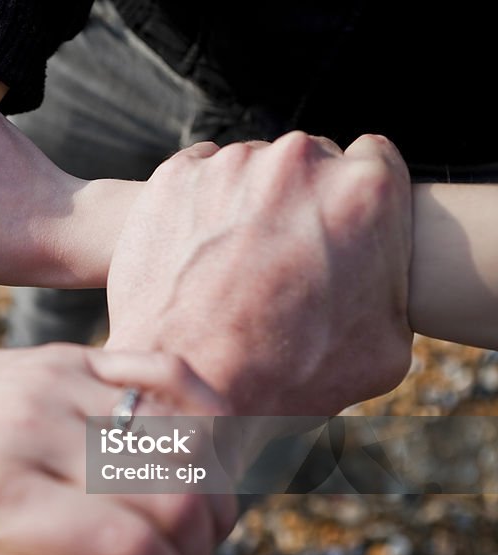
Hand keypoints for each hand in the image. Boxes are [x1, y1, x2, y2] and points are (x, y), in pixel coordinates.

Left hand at [0, 325, 236, 554]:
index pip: (127, 552)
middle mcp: (25, 434)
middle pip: (171, 497)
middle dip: (197, 551)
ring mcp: (49, 385)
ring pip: (183, 436)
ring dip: (209, 492)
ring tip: (191, 525)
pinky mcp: (64, 356)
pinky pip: (167, 372)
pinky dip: (206, 414)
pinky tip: (205, 454)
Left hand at [106, 132, 413, 414]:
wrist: (190, 386)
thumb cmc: (290, 377)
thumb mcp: (383, 347)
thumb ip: (389, 283)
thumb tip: (378, 273)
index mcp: (367, 191)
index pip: (374, 161)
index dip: (355, 199)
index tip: (337, 226)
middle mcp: (300, 162)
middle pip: (310, 161)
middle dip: (301, 200)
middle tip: (281, 256)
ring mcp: (231, 165)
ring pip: (250, 168)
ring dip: (247, 202)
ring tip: (232, 264)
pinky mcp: (174, 176)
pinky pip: (197, 175)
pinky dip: (198, 203)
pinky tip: (197, 252)